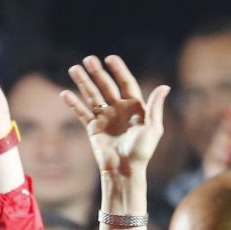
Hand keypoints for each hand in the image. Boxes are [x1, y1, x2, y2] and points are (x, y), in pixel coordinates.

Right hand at [61, 55, 168, 179]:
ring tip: (74, 69)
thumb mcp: (153, 129)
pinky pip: (81, 113)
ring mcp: (104, 117)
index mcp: (134, 107)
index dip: (119, 70)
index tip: (110, 58)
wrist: (124, 171)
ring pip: (92, 95)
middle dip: (97, 73)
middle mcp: (118, 109)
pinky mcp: (92, 128)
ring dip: (83, 83)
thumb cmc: (142, 152)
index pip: (126, 83)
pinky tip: (65, 93)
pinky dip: (73, 104)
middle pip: (106, 86)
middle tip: (88, 59)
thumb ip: (155, 107)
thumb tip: (165, 87)